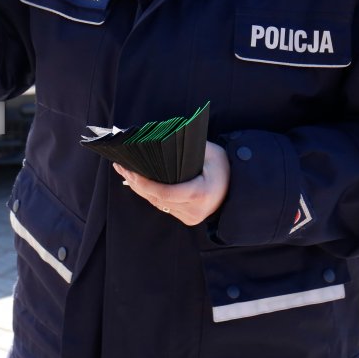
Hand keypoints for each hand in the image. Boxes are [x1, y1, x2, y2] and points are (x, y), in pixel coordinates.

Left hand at [113, 141, 230, 225]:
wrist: (238, 186)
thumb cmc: (223, 164)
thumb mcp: (208, 151)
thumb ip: (185, 148)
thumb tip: (159, 139)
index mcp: (199, 194)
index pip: (163, 192)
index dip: (143, 183)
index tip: (130, 170)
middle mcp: (194, 210)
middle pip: (156, 198)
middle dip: (135, 182)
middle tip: (120, 165)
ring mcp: (190, 217)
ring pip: (156, 203)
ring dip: (138, 188)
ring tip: (124, 170)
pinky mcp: (187, 218)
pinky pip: (162, 205)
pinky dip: (149, 193)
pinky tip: (136, 181)